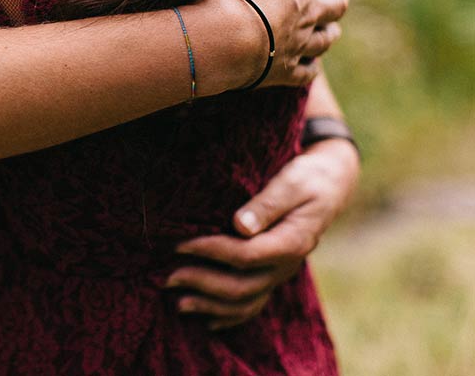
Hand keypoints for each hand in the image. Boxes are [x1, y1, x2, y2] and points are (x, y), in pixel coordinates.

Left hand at [165, 138, 359, 329]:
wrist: (329, 186)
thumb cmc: (307, 178)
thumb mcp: (292, 183)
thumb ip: (267, 203)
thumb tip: (241, 225)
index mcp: (291, 242)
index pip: (245, 255)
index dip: (210, 252)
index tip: (180, 245)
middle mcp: (286, 265)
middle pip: (242, 286)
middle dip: (203, 284)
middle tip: (169, 277)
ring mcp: (279, 274)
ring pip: (246, 303)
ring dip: (211, 307)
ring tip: (178, 304)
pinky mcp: (272, 275)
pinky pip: (253, 304)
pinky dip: (229, 316)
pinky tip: (206, 320)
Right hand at [221, 0, 350, 87]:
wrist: (219, 40)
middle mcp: (307, 10)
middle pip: (336, 2)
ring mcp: (297, 43)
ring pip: (326, 37)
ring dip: (329, 31)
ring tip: (329, 29)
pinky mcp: (282, 72)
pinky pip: (307, 72)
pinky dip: (309, 67)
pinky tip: (307, 67)